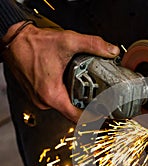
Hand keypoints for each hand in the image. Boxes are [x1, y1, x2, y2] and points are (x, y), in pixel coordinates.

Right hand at [2, 21, 119, 122]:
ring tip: (90, 93)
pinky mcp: (38, 95)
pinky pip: (57, 100)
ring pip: (64, 106)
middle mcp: (44, 101)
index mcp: (52, 95)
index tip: (105, 116)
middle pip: (73, 113)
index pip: (77, 118)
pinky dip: (67, 96)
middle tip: (103, 102)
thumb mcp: (67, 41)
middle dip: (88, 108)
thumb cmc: (31, 44)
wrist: (11, 39)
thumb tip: (111, 51)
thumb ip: (93, 45)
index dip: (94, 118)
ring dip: (77, 101)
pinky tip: (74, 87)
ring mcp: (39, 99)